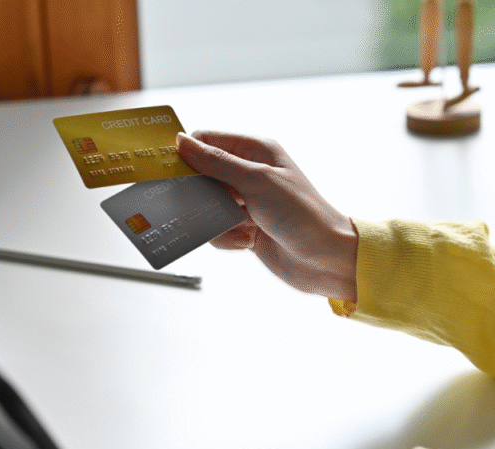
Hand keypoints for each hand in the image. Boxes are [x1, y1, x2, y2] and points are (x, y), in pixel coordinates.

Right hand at [175, 131, 357, 301]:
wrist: (327, 260)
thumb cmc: (303, 215)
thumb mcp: (256, 181)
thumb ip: (216, 163)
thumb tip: (182, 143)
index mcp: (256, 151)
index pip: (207, 141)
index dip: (186, 154)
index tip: (167, 170)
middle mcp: (251, 174)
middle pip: (203, 175)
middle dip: (198, 194)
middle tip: (199, 205)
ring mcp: (249, 202)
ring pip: (208, 206)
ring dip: (215, 220)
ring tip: (237, 227)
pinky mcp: (248, 229)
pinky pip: (218, 230)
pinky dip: (227, 238)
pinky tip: (246, 242)